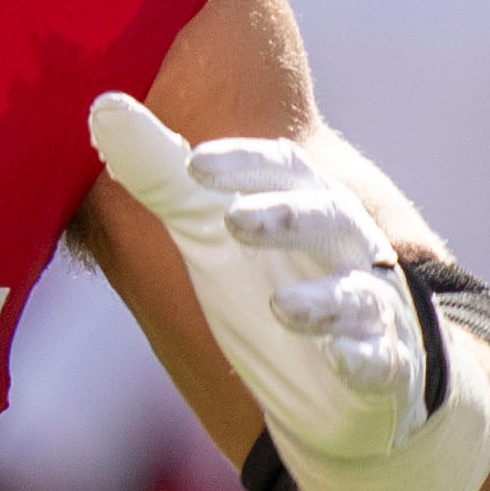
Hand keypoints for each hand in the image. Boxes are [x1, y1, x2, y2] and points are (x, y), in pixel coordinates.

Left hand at [84, 91, 489, 490]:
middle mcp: (344, 247)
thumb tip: (103, 106)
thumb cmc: (262, 285)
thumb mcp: (206, 231)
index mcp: (304, 202)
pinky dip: (366, 360)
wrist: (321, 384)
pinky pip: (384, 361)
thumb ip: (160, 174)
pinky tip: (343, 360)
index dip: (243, 164)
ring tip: (282, 307)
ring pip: (358, 293)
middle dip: (286, 217)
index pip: (283, 168)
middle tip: (233, 221)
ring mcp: (368, 307)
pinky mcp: (385, 366)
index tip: (193, 164)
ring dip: (325, 300)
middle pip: (329, 216)